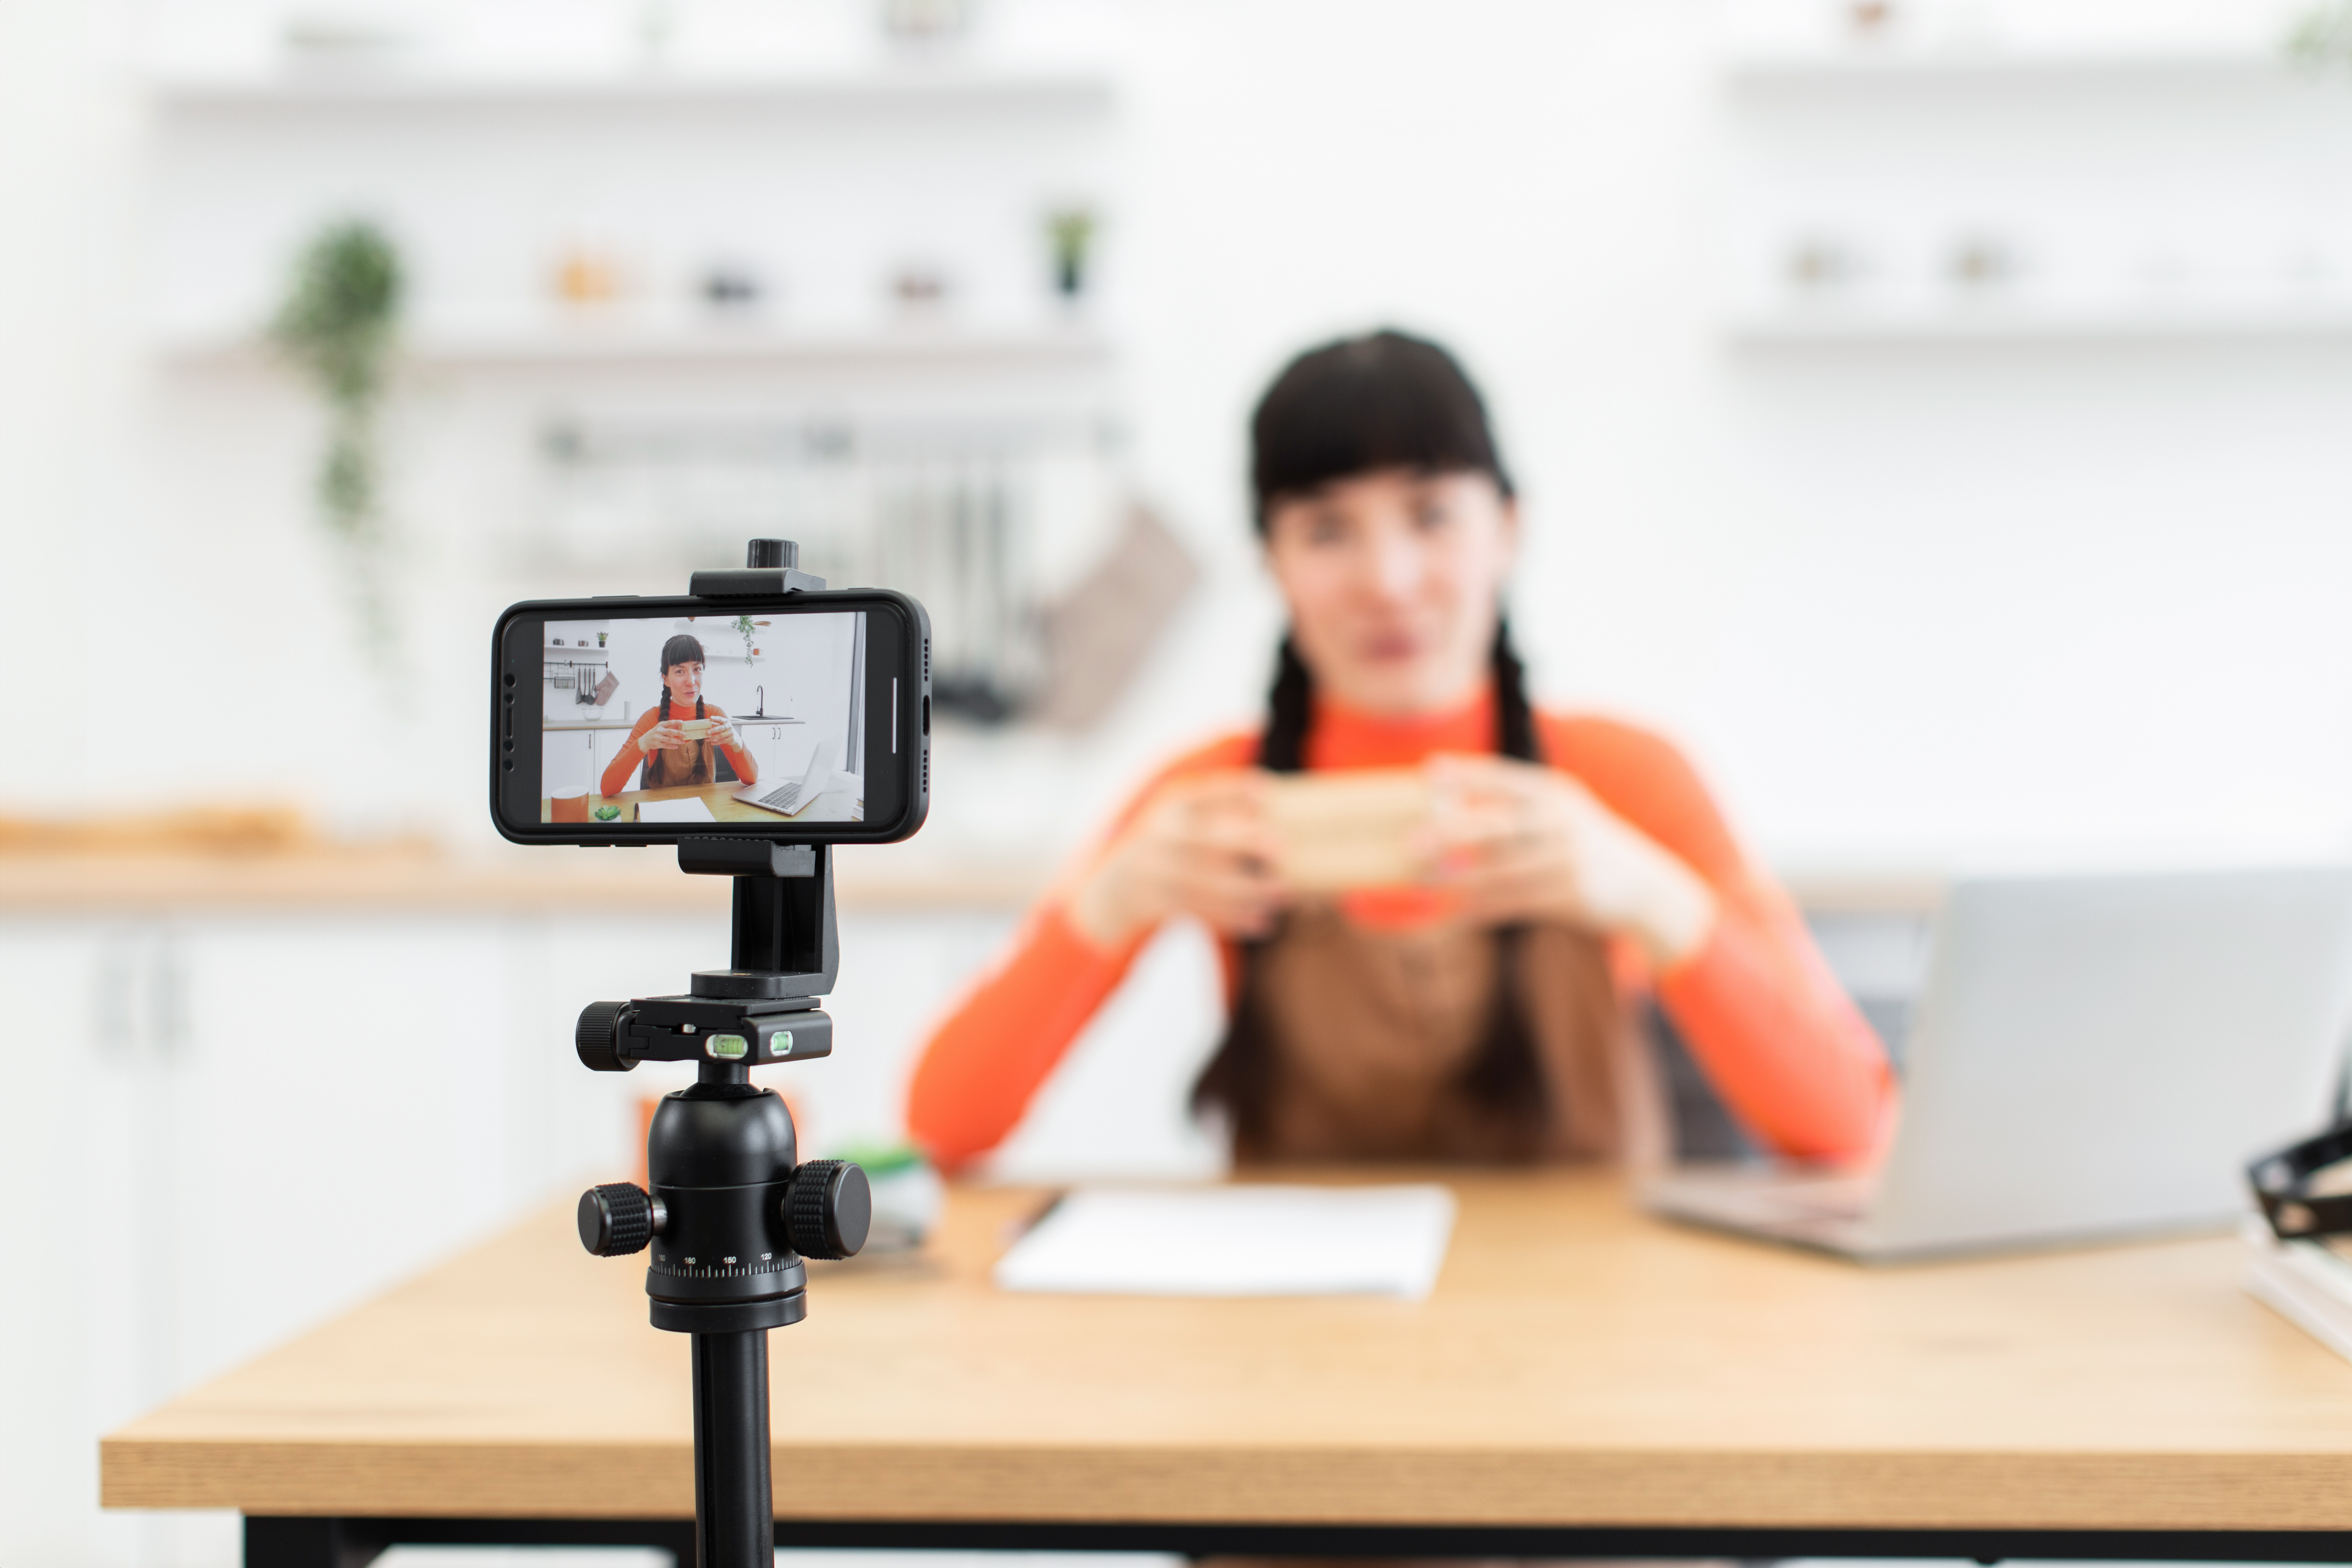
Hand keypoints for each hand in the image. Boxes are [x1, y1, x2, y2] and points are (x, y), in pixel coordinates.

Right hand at [640, 720, 689, 752]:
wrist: (644, 741)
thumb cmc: (655, 733)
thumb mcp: (660, 728)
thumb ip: (669, 727)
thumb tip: (679, 725)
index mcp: (660, 725)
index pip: (669, 723)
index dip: (676, 722)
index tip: (682, 722)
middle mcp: (658, 731)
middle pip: (670, 731)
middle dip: (678, 733)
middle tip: (685, 734)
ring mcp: (657, 738)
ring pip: (669, 740)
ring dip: (677, 741)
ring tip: (683, 742)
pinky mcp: (657, 744)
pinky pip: (666, 746)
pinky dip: (672, 746)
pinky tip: (676, 746)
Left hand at [703, 715, 737, 749]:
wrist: (734, 737)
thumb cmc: (725, 730)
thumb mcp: (722, 726)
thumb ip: (715, 724)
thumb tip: (705, 724)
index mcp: (726, 721)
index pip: (720, 719)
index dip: (715, 718)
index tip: (710, 718)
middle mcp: (729, 726)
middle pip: (720, 728)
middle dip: (713, 730)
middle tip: (707, 732)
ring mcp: (730, 733)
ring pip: (720, 736)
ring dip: (713, 738)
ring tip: (707, 739)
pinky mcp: (731, 739)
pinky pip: (722, 741)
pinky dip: (716, 742)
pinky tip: (712, 743)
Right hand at [1067, 771, 1286, 947]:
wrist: (1114, 889)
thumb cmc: (1172, 849)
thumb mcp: (1185, 821)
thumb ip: (1220, 810)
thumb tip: (1272, 797)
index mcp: (1171, 807)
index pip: (1202, 793)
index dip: (1234, 790)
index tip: (1268, 791)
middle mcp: (1158, 834)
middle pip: (1201, 837)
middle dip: (1243, 840)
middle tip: (1283, 847)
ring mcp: (1152, 869)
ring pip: (1202, 880)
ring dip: (1246, 890)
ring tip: (1282, 896)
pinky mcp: (1153, 902)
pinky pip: (1197, 909)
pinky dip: (1231, 917)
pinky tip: (1262, 923)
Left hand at [1419, 755, 1716, 967]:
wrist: (1645, 887)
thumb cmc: (1580, 845)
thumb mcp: (1557, 814)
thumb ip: (1513, 809)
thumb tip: (1447, 807)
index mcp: (1554, 793)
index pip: (1505, 778)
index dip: (1467, 775)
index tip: (1429, 772)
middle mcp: (1561, 821)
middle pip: (1500, 824)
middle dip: (1453, 833)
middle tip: (1412, 844)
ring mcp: (1568, 859)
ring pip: (1504, 870)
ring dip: (1460, 878)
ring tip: (1423, 883)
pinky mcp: (1571, 895)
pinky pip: (1516, 902)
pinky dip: (1482, 907)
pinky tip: (1454, 911)